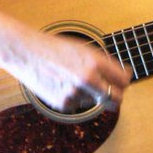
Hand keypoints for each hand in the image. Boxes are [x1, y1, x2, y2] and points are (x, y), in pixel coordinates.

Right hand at [5, 27, 130, 114]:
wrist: (27, 53)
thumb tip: (123, 78)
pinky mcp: (63, 104)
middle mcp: (88, 78)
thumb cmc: (56, 48)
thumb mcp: (84, 49)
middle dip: (117, 96)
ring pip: (94, 101)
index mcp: (95, 61)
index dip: (125, 80)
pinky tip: (62, 84)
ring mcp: (75, 93)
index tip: (123, 79)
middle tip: (113, 90)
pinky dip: (75, 97)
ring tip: (72, 78)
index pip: (123, 80)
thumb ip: (104, 64)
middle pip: (116, 99)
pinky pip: (78, 105)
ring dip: (90, 93)